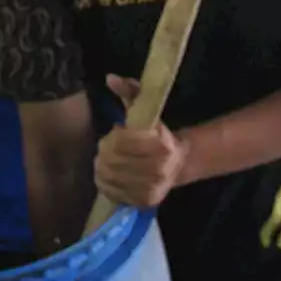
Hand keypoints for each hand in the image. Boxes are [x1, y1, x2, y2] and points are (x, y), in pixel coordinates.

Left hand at [93, 74, 187, 208]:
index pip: (122, 140)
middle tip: (106, 146)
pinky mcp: (145, 201)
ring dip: (102, 167)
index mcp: (162, 144)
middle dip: (105, 151)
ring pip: (111, 176)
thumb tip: (110, 78)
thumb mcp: (146, 109)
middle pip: (114, 160)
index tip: (117, 130)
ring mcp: (153, 188)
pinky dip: (105, 183)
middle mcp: (159, 169)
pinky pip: (114, 193)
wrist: (177, 163)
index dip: (114, 135)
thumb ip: (130, 91)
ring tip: (106, 159)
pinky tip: (107, 174)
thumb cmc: (156, 133)